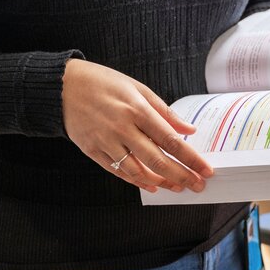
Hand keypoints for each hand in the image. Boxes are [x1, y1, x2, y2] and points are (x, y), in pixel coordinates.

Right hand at [61, 58, 213, 193]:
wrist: (63, 86)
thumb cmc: (102, 82)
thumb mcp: (136, 87)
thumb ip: (163, 110)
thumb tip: (188, 129)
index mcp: (136, 108)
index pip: (170, 139)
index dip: (190, 158)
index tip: (206, 169)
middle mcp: (122, 127)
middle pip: (157, 160)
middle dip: (181, 176)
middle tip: (198, 185)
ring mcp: (106, 141)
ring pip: (138, 171)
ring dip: (161, 182)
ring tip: (178, 187)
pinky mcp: (93, 151)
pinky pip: (118, 172)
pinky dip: (136, 181)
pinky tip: (151, 184)